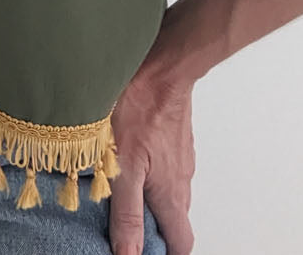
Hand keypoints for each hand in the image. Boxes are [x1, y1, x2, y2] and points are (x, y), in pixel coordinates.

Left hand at [107, 62, 196, 254]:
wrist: (161, 65)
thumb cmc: (140, 108)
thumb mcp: (123, 166)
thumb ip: (126, 212)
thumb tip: (130, 253)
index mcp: (171, 194)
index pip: (181, 242)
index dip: (167, 253)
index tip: (147, 253)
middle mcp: (181, 179)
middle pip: (173, 219)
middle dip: (154, 227)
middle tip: (126, 224)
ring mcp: (180, 157)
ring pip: (169, 191)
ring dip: (150, 198)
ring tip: (121, 190)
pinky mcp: (174, 137)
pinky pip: (166, 166)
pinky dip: (151, 173)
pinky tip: (129, 159)